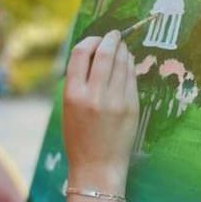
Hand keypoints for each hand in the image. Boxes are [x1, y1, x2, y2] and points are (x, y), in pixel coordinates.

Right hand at [62, 31, 138, 194]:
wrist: (97, 166)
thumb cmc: (79, 138)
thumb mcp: (68, 108)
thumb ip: (78, 82)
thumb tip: (94, 53)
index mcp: (73, 94)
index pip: (80, 53)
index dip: (90, 41)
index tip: (95, 39)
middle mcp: (94, 95)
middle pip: (104, 54)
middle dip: (110, 39)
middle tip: (113, 35)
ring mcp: (115, 101)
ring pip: (121, 63)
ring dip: (122, 50)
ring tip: (121, 46)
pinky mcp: (131, 107)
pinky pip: (131, 78)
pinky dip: (130, 66)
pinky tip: (128, 62)